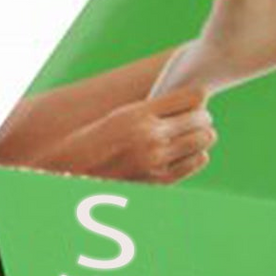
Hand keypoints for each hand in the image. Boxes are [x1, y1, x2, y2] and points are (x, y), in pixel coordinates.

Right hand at [48, 88, 215, 184]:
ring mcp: (156, 159)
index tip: (195, 100)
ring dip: (202, 135)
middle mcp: (150, 135)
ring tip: (192, 135)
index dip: (198, 97)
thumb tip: (193, 100)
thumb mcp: (122, 114)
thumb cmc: (96, 139)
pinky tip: (186, 152)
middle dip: (202, 117)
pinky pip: (196, 161)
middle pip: (202, 118)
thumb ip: (155, 108)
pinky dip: (197, 155)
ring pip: (204, 139)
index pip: (192, 96)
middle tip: (196, 119)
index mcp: (139, 113)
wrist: (71, 172)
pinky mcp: (159, 179)